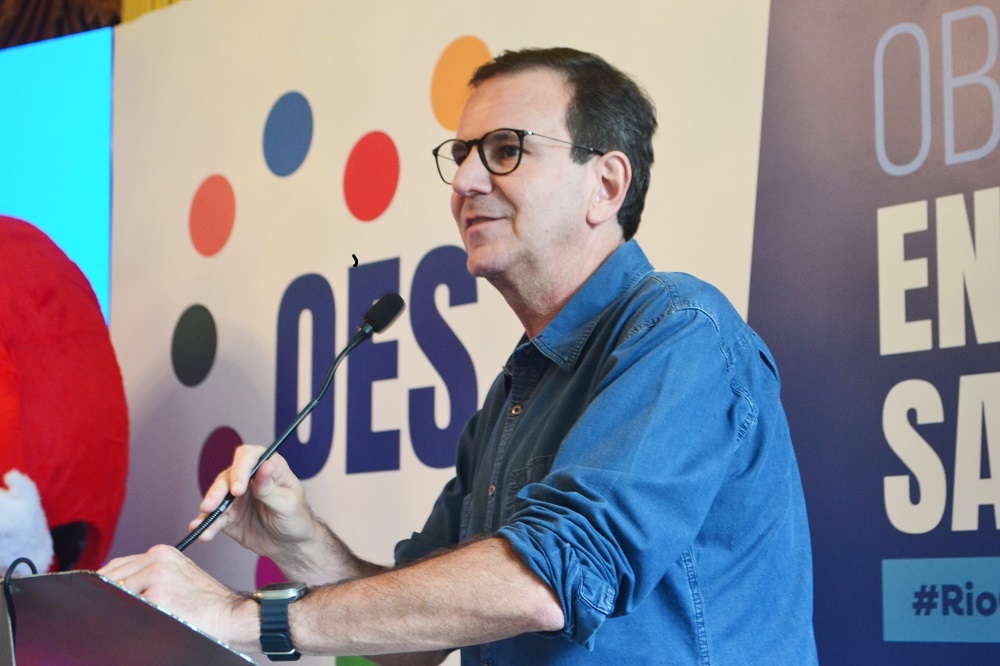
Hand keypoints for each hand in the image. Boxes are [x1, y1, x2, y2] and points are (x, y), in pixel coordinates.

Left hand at [99, 544, 256, 649]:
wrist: (230, 615)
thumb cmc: (206, 602)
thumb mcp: (178, 576)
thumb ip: (149, 574)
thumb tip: (113, 585)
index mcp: (162, 553)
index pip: (116, 566)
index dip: (105, 584)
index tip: (100, 596)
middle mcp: (158, 559)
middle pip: (110, 579)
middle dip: (106, 596)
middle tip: (108, 612)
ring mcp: (156, 576)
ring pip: (115, 594)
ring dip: (115, 608)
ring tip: (127, 618)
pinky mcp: (157, 596)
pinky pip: (126, 609)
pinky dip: (124, 619)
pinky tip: (135, 625)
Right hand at [193, 445, 318, 559]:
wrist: (290, 544)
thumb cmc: (296, 518)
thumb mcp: (289, 504)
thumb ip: (271, 489)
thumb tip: (264, 466)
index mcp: (269, 467)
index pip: (250, 457)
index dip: (241, 469)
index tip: (238, 489)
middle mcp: (249, 478)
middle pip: (228, 476)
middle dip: (218, 491)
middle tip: (212, 506)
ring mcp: (236, 497)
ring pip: (217, 496)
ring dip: (209, 508)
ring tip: (202, 522)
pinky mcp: (228, 515)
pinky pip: (214, 518)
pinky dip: (206, 524)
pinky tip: (201, 532)